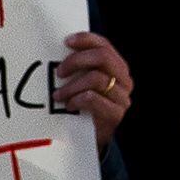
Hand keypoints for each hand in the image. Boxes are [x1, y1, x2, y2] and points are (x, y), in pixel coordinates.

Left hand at [56, 28, 134, 145]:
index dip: (86, 40)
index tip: (66, 42)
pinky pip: (93, 99)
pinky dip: (77, 100)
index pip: (104, 45)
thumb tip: (56, 52)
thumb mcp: (85, 84)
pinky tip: (69, 106)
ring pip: (96, 79)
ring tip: (58, 95)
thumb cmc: (86, 108)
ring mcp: (122, 98)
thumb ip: (80, 69)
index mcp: (117, 68)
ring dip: (72, 86)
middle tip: (59, 72)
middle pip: (103, 57)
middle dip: (77, 61)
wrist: (94, 139)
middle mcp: (124, 80)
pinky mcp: (116, 114)